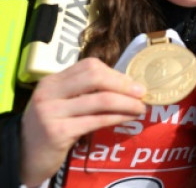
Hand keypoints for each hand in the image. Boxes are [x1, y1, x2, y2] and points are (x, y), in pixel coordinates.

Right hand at [20, 58, 145, 186]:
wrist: (27, 156)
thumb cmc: (52, 126)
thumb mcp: (63, 103)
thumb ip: (85, 91)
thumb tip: (128, 85)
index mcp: (52, 81)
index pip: (89, 66)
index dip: (115, 73)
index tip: (133, 83)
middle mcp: (49, 93)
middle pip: (95, 77)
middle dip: (124, 85)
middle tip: (142, 93)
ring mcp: (51, 112)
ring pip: (100, 100)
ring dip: (127, 103)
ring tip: (141, 108)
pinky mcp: (58, 132)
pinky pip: (97, 120)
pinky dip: (118, 118)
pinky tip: (128, 118)